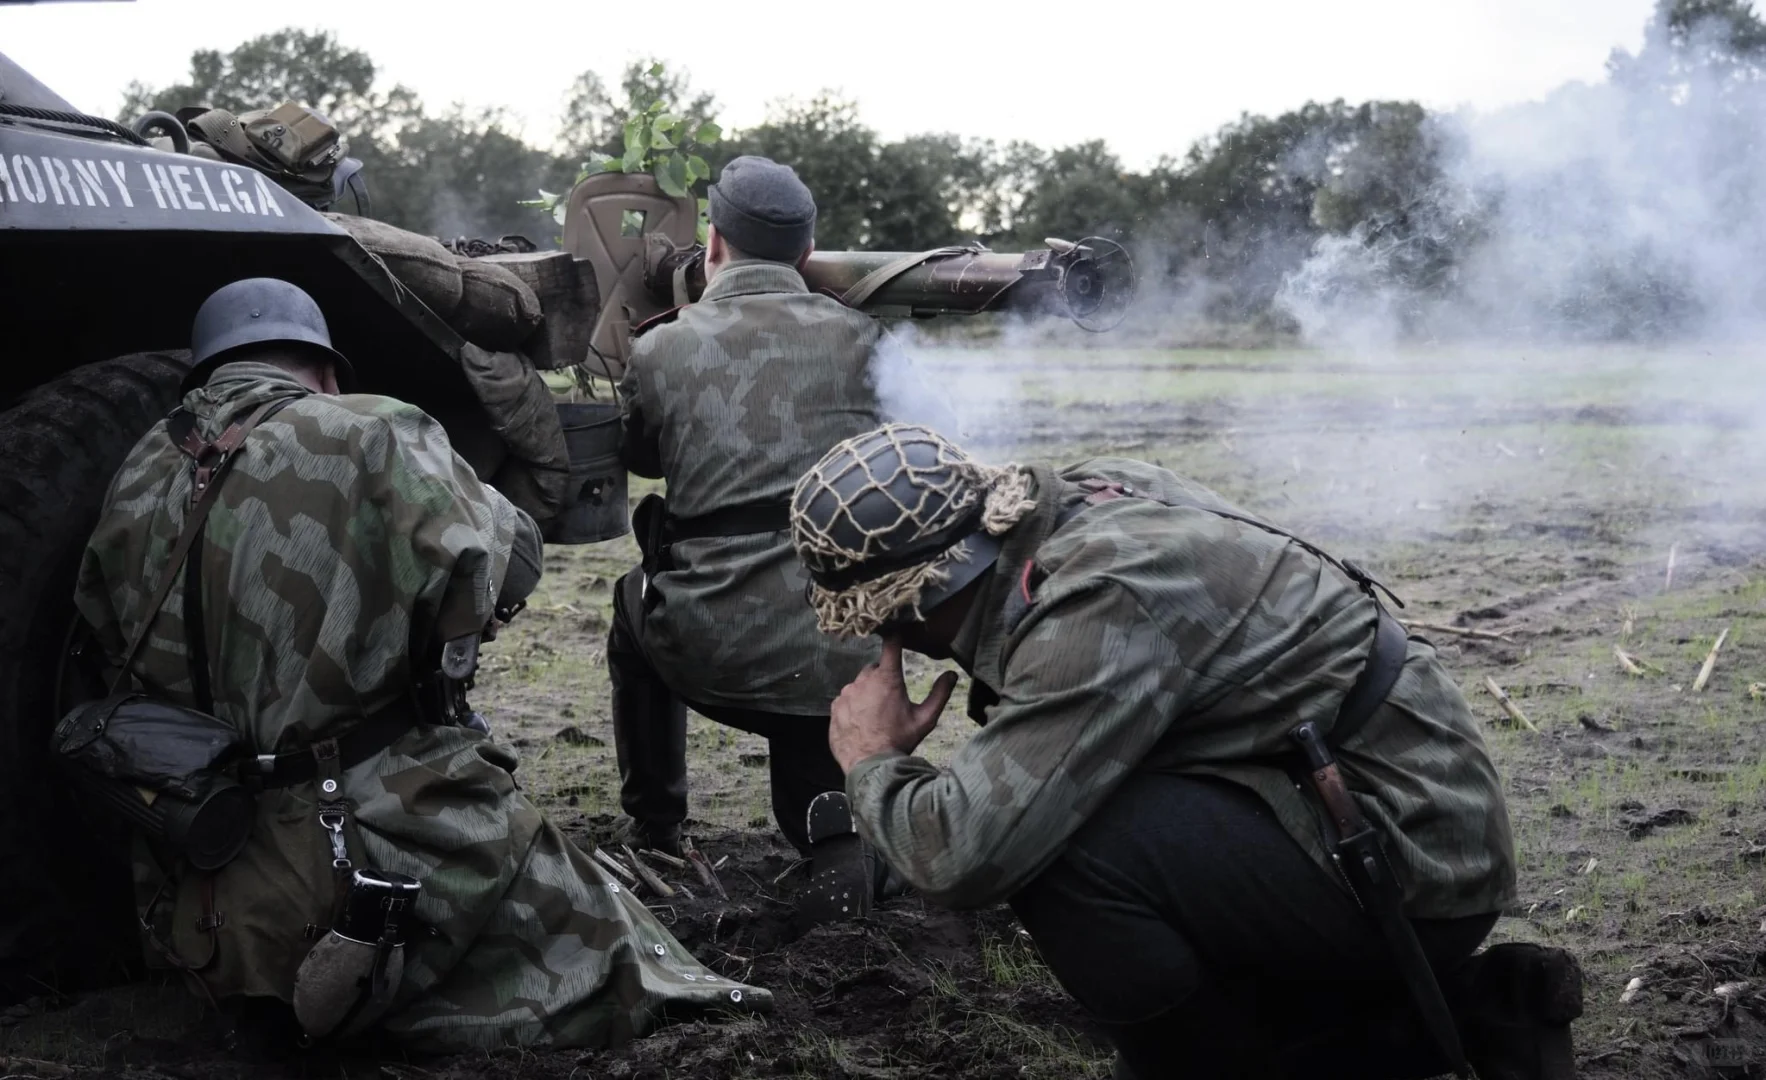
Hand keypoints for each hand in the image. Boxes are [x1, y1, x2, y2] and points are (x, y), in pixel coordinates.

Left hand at [829, 639, 959, 771]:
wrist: (870, 766)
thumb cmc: (899, 741)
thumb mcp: (925, 719)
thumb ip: (939, 694)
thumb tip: (951, 674)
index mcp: (887, 678)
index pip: (891, 645)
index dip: (894, 636)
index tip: (895, 631)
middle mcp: (864, 680)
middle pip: (874, 669)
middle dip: (882, 679)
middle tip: (891, 700)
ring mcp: (846, 693)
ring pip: (859, 685)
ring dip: (867, 693)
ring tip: (875, 716)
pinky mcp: (835, 707)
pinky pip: (845, 699)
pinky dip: (853, 706)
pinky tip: (861, 722)